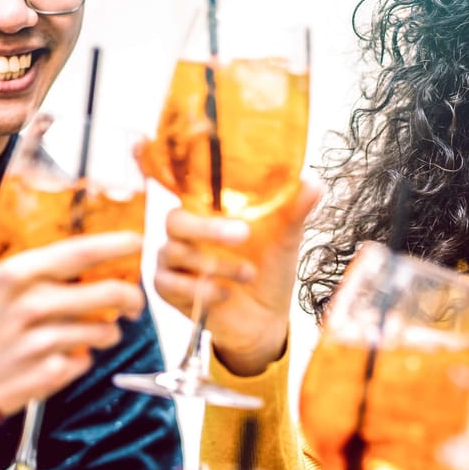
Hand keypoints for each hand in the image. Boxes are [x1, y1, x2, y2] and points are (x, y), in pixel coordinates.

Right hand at [0, 220, 147, 414]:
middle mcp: (35, 307)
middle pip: (109, 294)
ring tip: (101, 326)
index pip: (81, 252)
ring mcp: (46, 344)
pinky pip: (85, 361)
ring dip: (109, 328)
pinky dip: (82, 356)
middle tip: (130, 296)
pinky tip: (68, 351)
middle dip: (130, 294)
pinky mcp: (51, 375)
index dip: (116, 244)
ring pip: (104, 331)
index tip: (134, 241)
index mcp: (14, 276)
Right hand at [150, 177, 319, 376]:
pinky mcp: (169, 289)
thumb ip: (294, 210)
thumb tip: (313, 182)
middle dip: (207, 229)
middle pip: (174, 220)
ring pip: (174, 252)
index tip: (156, 150)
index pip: (179, 185)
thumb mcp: (286, 238)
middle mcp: (186, 231)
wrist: (266, 319)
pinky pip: (169, 284)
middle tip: (243, 234)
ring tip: (249, 274)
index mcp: (208, 209)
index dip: (156, 166)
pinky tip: (225, 295)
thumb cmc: (270, 269)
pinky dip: (201, 289)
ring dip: (215, 265)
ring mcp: (173, 259)